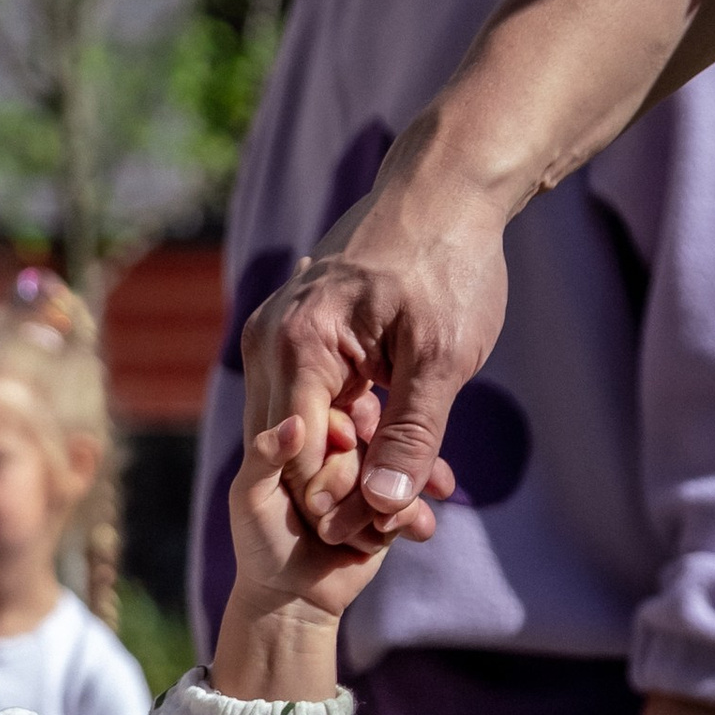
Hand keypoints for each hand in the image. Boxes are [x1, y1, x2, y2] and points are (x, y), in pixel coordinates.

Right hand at [243, 151, 511, 530]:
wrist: (444, 189)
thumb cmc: (448, 264)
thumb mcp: (442, 358)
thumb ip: (412, 435)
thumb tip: (383, 505)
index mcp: (296, 347)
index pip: (298, 459)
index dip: (344, 504)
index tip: (399, 525)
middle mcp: (266, 342)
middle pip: (291, 451)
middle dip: (348, 491)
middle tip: (417, 517)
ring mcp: (270, 336)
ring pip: (300, 431)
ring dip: (354, 463)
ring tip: (423, 482)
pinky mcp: (289, 335)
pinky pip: (311, 401)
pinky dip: (353, 428)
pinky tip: (402, 442)